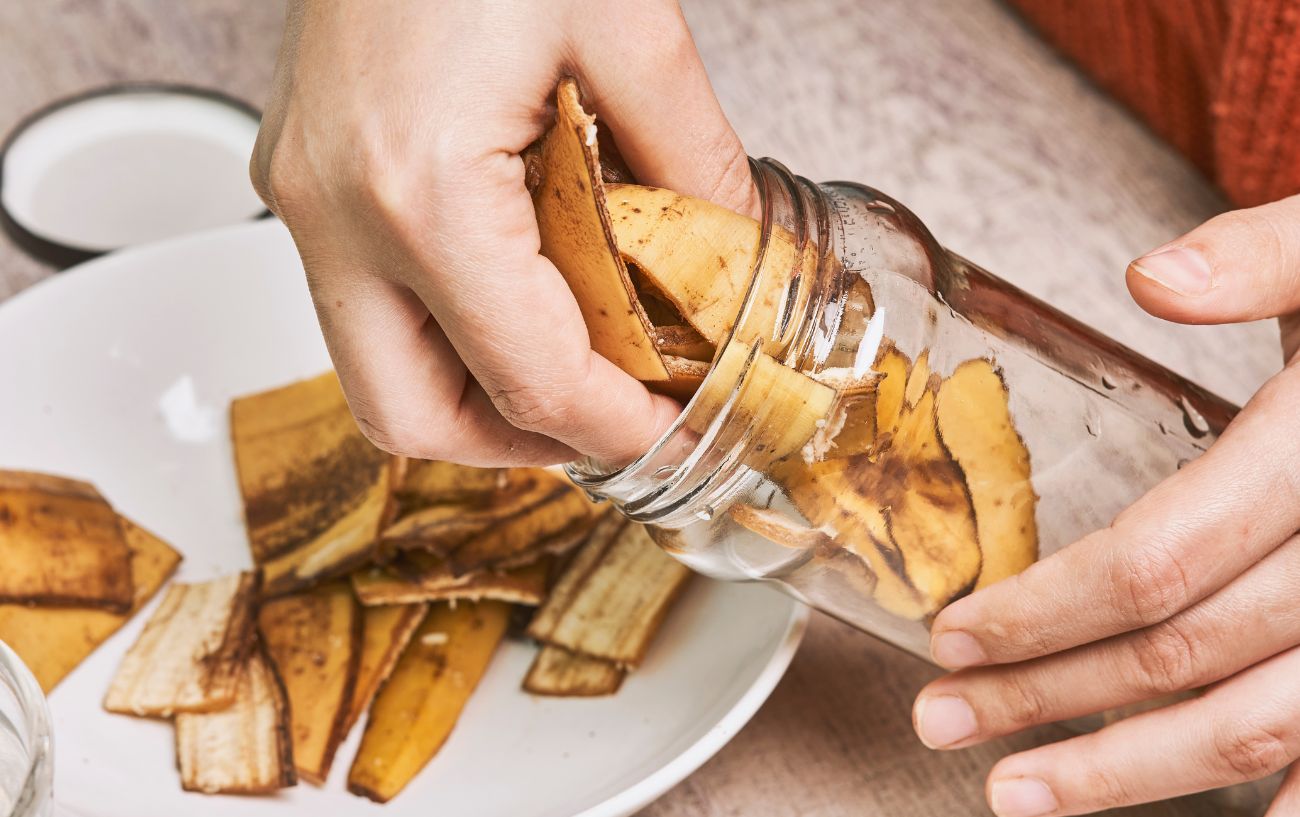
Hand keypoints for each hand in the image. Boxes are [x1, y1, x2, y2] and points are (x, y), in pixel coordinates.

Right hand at [250, 0, 755, 465]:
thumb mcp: (626, 19)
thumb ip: (693, 154)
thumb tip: (735, 247)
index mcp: (418, 188)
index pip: (525, 378)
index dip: (612, 430)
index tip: (672, 435)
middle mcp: (335, 210)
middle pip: (411, 417)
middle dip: (524, 442)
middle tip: (612, 418)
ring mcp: (308, 194)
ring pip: (376, 372)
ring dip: (480, 393)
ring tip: (575, 363)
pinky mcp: (308, 174)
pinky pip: (368, 302)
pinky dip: (449, 328)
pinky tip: (520, 289)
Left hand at [912, 194, 1299, 815]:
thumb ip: (1262, 257)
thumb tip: (1152, 278)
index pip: (1156, 562)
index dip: (1045, 609)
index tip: (954, 634)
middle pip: (1182, 655)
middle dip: (1049, 695)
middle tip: (943, 720)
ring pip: (1258, 726)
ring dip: (1130, 773)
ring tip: (1020, 796)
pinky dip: (1290, 799)